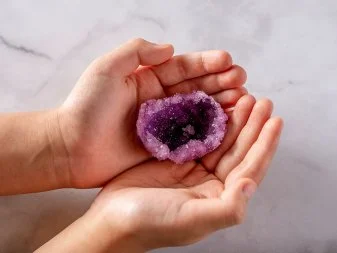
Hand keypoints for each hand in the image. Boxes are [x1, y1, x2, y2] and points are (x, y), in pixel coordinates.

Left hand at [56, 38, 247, 187]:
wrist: (71, 148)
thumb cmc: (86, 107)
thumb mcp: (107, 68)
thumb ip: (138, 52)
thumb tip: (170, 48)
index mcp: (147, 80)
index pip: (182, 67)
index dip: (206, 63)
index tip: (228, 61)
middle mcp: (158, 100)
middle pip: (195, 88)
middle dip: (220, 82)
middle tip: (241, 81)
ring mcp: (163, 124)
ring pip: (198, 111)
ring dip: (220, 104)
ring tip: (241, 99)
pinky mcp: (163, 146)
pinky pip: (191, 135)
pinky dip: (210, 130)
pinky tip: (227, 124)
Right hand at [86, 96, 282, 249]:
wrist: (112, 218)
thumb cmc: (151, 223)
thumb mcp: (191, 219)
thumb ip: (227, 208)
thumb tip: (251, 185)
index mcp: (220, 199)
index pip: (249, 169)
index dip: (264, 145)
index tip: (275, 120)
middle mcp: (211, 183)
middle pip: (238, 150)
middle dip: (251, 125)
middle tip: (260, 100)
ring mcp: (193, 168)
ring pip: (219, 140)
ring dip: (233, 119)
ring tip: (242, 97)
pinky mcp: (176, 157)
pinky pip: (197, 134)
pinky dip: (207, 119)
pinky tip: (213, 105)